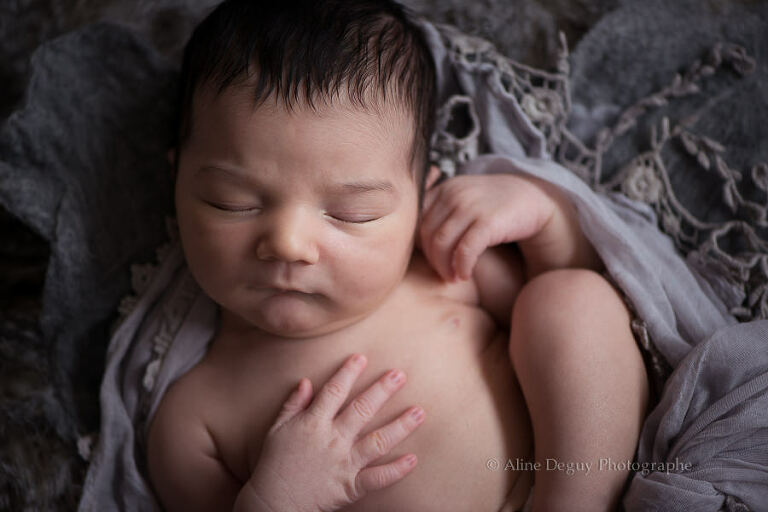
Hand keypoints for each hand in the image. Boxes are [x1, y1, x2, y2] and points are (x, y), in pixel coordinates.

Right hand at [234, 354, 424, 511]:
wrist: (274, 503)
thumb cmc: (275, 464)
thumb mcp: (277, 429)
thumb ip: (292, 405)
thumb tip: (306, 381)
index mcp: (313, 423)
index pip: (333, 392)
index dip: (348, 373)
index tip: (362, 358)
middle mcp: (331, 440)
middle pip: (361, 410)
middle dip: (382, 391)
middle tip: (400, 375)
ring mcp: (343, 463)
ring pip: (377, 441)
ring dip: (400, 426)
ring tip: (419, 412)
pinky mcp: (350, 486)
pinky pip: (377, 478)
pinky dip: (396, 470)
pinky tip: (413, 459)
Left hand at [419, 173, 564, 281]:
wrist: (532, 198)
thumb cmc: (493, 206)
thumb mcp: (463, 200)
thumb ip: (440, 213)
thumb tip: (414, 243)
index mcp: (444, 189)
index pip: (417, 222)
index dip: (420, 246)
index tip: (431, 260)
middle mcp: (454, 194)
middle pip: (427, 235)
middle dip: (432, 260)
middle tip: (443, 275)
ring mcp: (471, 206)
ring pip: (442, 244)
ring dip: (444, 267)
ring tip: (454, 277)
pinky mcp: (488, 221)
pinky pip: (465, 250)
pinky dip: (462, 266)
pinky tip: (465, 274)